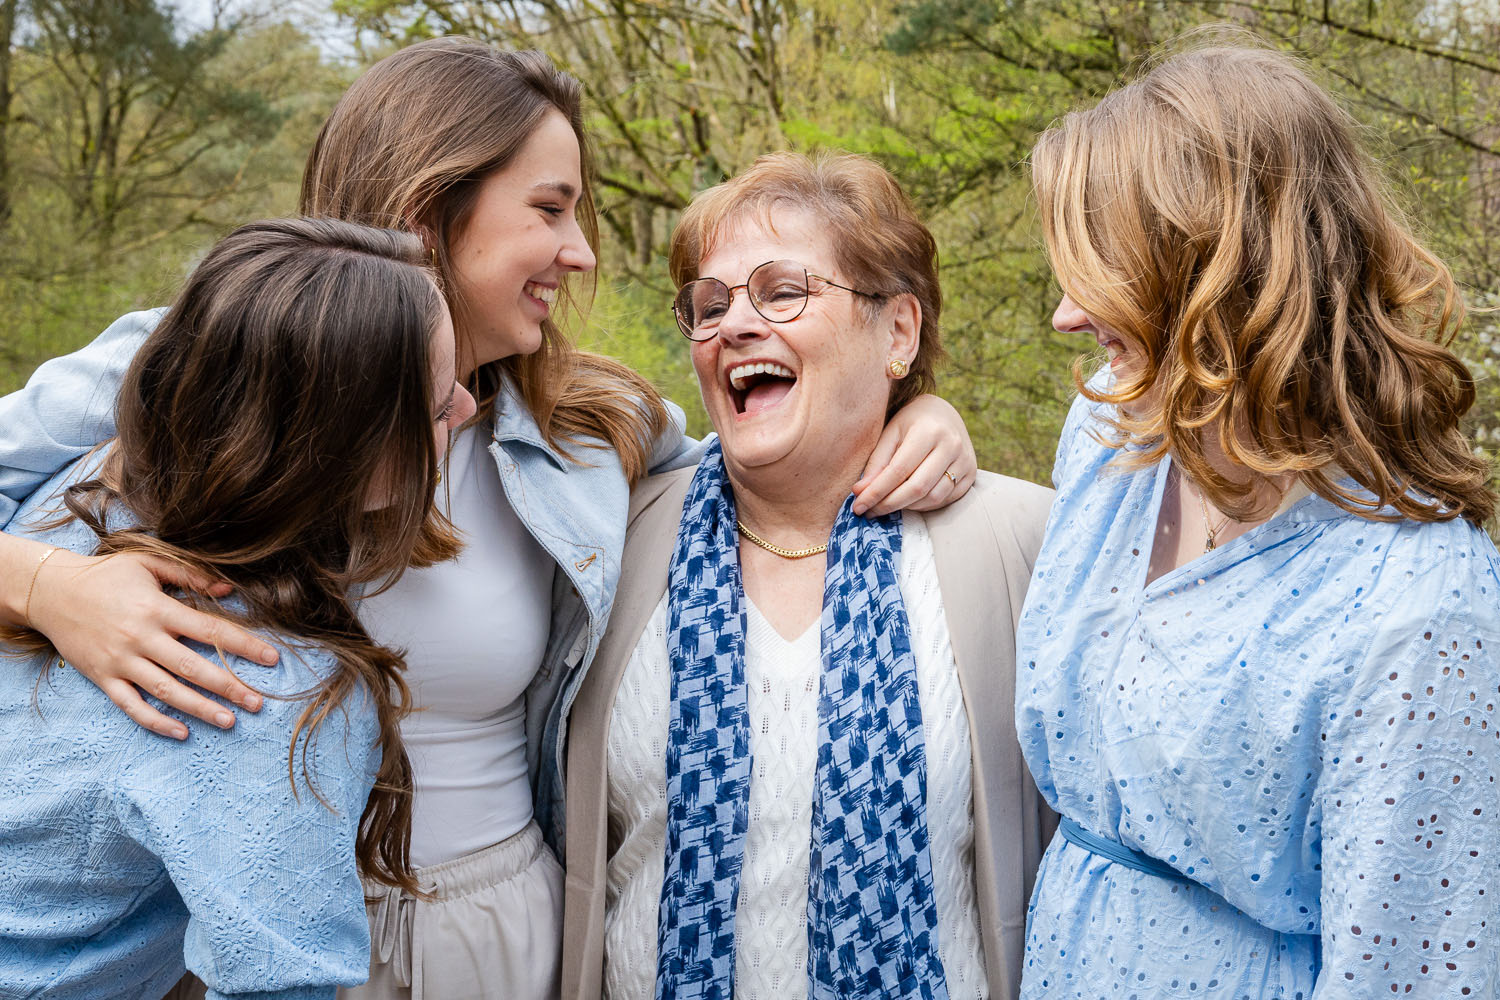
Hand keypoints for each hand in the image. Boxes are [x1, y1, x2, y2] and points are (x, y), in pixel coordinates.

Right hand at [26, 549, 276, 739]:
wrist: (51, 593)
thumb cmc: (106, 575)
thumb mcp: (148, 563)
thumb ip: (190, 574)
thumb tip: (228, 589)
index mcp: (158, 609)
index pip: (210, 630)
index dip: (243, 645)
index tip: (271, 659)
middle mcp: (142, 638)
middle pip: (193, 667)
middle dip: (229, 686)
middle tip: (258, 703)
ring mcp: (121, 661)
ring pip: (166, 691)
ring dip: (200, 709)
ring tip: (230, 721)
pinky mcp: (104, 678)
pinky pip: (132, 706)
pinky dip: (156, 721)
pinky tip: (182, 732)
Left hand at [852, 393, 976, 515]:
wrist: (944, 414)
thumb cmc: (911, 423)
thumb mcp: (891, 433)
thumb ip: (877, 462)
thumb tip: (860, 492)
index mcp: (928, 430)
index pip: (898, 470)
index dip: (876, 492)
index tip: (858, 506)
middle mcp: (951, 445)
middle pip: (917, 488)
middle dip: (889, 504)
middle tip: (869, 512)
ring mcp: (965, 460)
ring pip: (932, 498)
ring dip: (906, 507)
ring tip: (886, 505)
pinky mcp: (971, 474)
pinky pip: (945, 500)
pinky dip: (923, 506)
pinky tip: (908, 501)